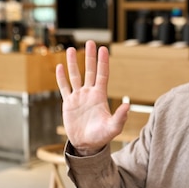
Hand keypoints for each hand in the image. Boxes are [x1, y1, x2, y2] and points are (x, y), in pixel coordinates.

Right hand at [55, 40, 129, 155]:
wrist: (86, 145)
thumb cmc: (102, 137)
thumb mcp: (113, 127)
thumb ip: (120, 117)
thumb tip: (128, 105)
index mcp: (100, 96)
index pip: (102, 75)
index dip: (103, 62)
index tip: (103, 49)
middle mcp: (90, 93)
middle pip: (89, 71)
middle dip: (90, 57)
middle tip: (90, 42)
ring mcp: (78, 97)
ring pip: (75, 76)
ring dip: (73, 63)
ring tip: (71, 49)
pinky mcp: (68, 103)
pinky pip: (64, 87)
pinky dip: (61, 78)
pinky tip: (60, 67)